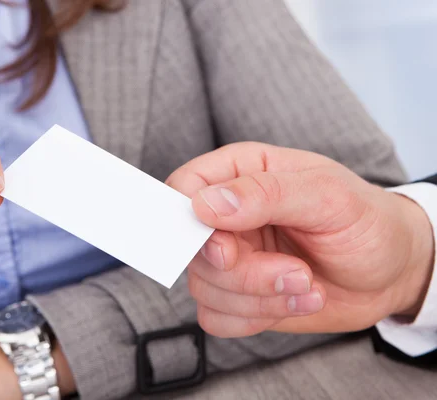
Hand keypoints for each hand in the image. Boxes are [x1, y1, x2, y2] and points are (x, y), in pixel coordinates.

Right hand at [167, 142, 434, 336]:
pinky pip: (215, 317)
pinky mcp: (236, 295)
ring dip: (260, 297)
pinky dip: (256, 317)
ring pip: (203, 287)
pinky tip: (295, 302)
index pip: (183, 187)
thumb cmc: (366, 222)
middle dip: (244, 272)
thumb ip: (266, 193)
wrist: (390, 272)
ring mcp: (230, 258)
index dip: (189, 220)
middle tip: (295, 272)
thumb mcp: (329, 197)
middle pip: (192, 248)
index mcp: (242, 172)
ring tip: (307, 285)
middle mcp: (227, 215)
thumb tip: (206, 203)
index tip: (225, 246)